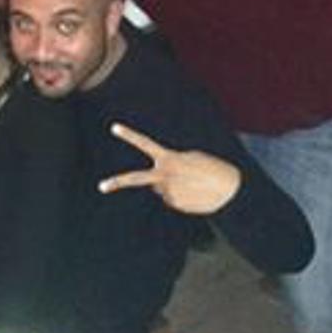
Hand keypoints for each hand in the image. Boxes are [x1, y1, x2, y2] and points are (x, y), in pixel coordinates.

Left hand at [97, 122, 240, 214]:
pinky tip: (194, 193)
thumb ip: (169, 166)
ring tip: (192, 183)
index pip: (145, 144)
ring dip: (171, 185)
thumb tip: (157, 186)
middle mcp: (164, 176)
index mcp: (169, 159)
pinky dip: (179, 195)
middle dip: (118, 182)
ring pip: (161, 189)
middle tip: (101, 186)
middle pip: (136, 179)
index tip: (114, 127)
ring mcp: (168, 193)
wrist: (229, 189)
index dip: (129, 135)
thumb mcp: (189, 158)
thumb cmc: (211, 168)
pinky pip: (171, 198)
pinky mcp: (175, 205)